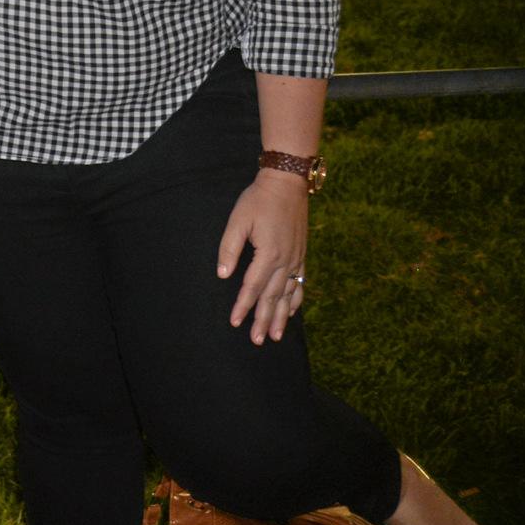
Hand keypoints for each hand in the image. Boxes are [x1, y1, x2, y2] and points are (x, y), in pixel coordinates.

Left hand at [217, 170, 309, 343]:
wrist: (287, 184)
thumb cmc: (258, 200)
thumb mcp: (238, 220)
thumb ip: (229, 248)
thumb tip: (222, 275)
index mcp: (269, 254)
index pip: (253, 287)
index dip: (243, 305)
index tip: (234, 322)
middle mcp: (286, 261)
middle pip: (272, 297)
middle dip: (263, 320)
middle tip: (256, 340)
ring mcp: (296, 259)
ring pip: (288, 295)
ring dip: (281, 317)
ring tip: (276, 336)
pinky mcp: (301, 255)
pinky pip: (300, 283)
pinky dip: (295, 300)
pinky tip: (292, 311)